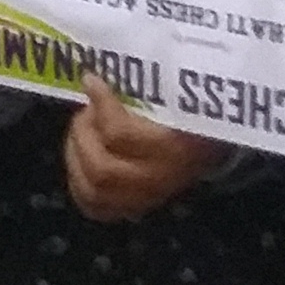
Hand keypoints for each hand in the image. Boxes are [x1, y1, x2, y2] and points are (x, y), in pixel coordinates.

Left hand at [61, 79, 219, 223]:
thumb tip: (97, 75)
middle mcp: (160, 179)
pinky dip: (78, 182)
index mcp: (176, 146)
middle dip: (83, 134)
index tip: (91, 80)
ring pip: (94, 190)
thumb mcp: (172, 92)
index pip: (121, 134)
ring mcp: (146, 199)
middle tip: (85, 110)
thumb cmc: (186, 111)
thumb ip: (140, 84)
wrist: (208, 145)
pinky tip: (79, 156)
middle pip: (102, 169)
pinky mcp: (133, 209)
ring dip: (76, 156)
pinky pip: (95, 207)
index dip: (100, 105)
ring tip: (80, 131)